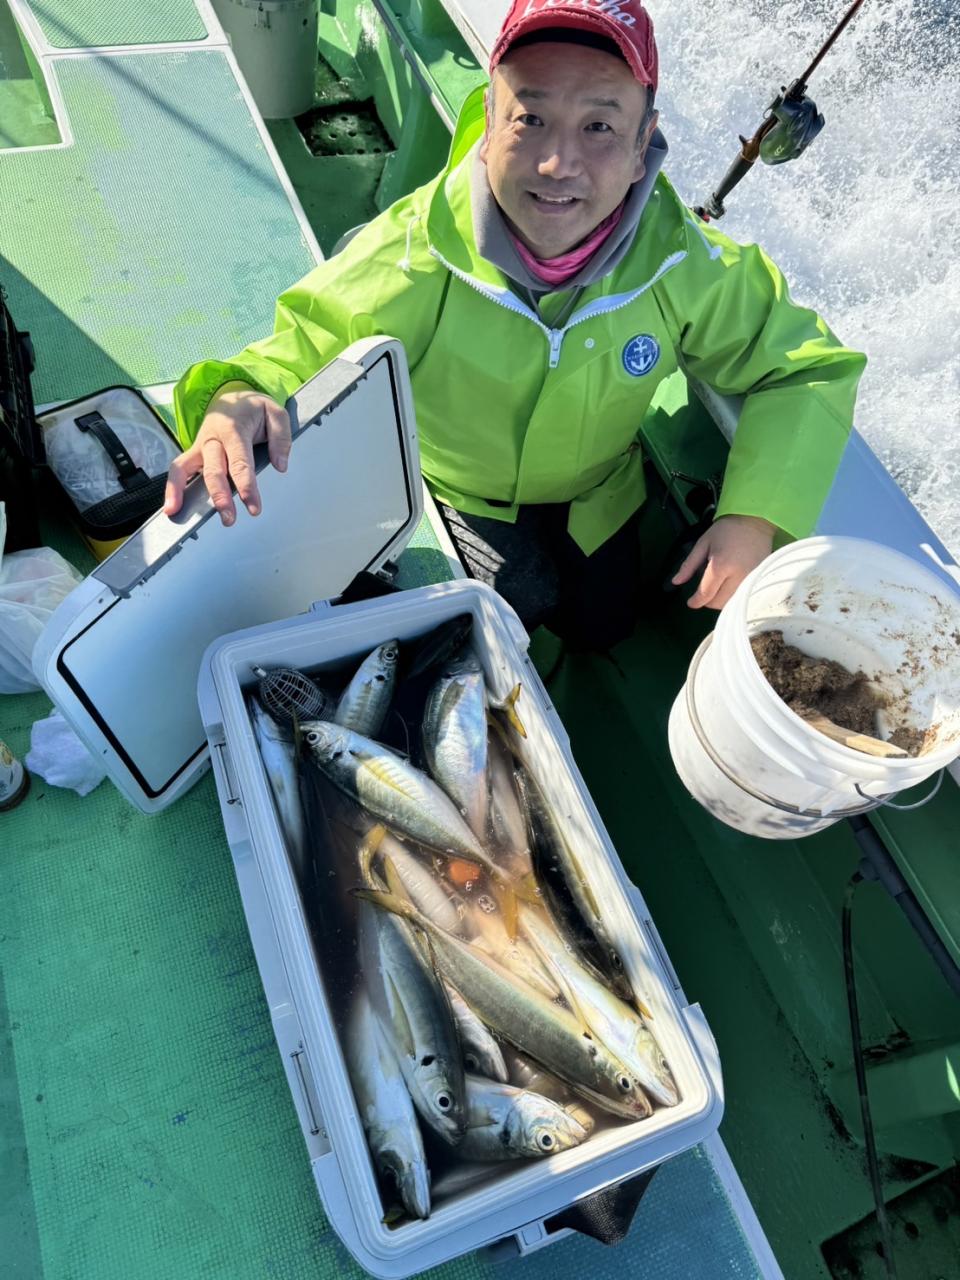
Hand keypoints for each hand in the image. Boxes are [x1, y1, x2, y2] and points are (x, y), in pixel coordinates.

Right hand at [163, 383, 290, 524]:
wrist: (232, 395)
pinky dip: (171, 487)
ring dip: (184, 493)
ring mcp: (200, 445)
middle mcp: (212, 438)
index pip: (240, 463)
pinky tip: (171, 507)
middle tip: (229, 519)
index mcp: (233, 429)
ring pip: (185, 468)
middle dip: (220, 496)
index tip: (253, 508)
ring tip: (180, 515)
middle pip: (213, 470)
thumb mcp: (275, 412)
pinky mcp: (194, 452)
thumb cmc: (253, 408)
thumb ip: (281, 438)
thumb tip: (280, 466)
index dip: (246, 487)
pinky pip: (178, 468)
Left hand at [672, 514, 775, 609]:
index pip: (706, 594)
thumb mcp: (703, 544)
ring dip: (721, 599)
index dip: (695, 601)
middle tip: (704, 590)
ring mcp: (751, 580)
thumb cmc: (726, 530)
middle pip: (719, 602)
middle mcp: (738, 576)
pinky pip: (744, 596)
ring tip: (717, 586)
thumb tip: (675, 582)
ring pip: (732, 602)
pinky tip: (729, 585)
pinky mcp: (760, 580)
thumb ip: (688, 565)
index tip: (690, 602)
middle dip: (707, 600)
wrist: (754, 520)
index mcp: (720, 566)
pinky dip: (733, 596)